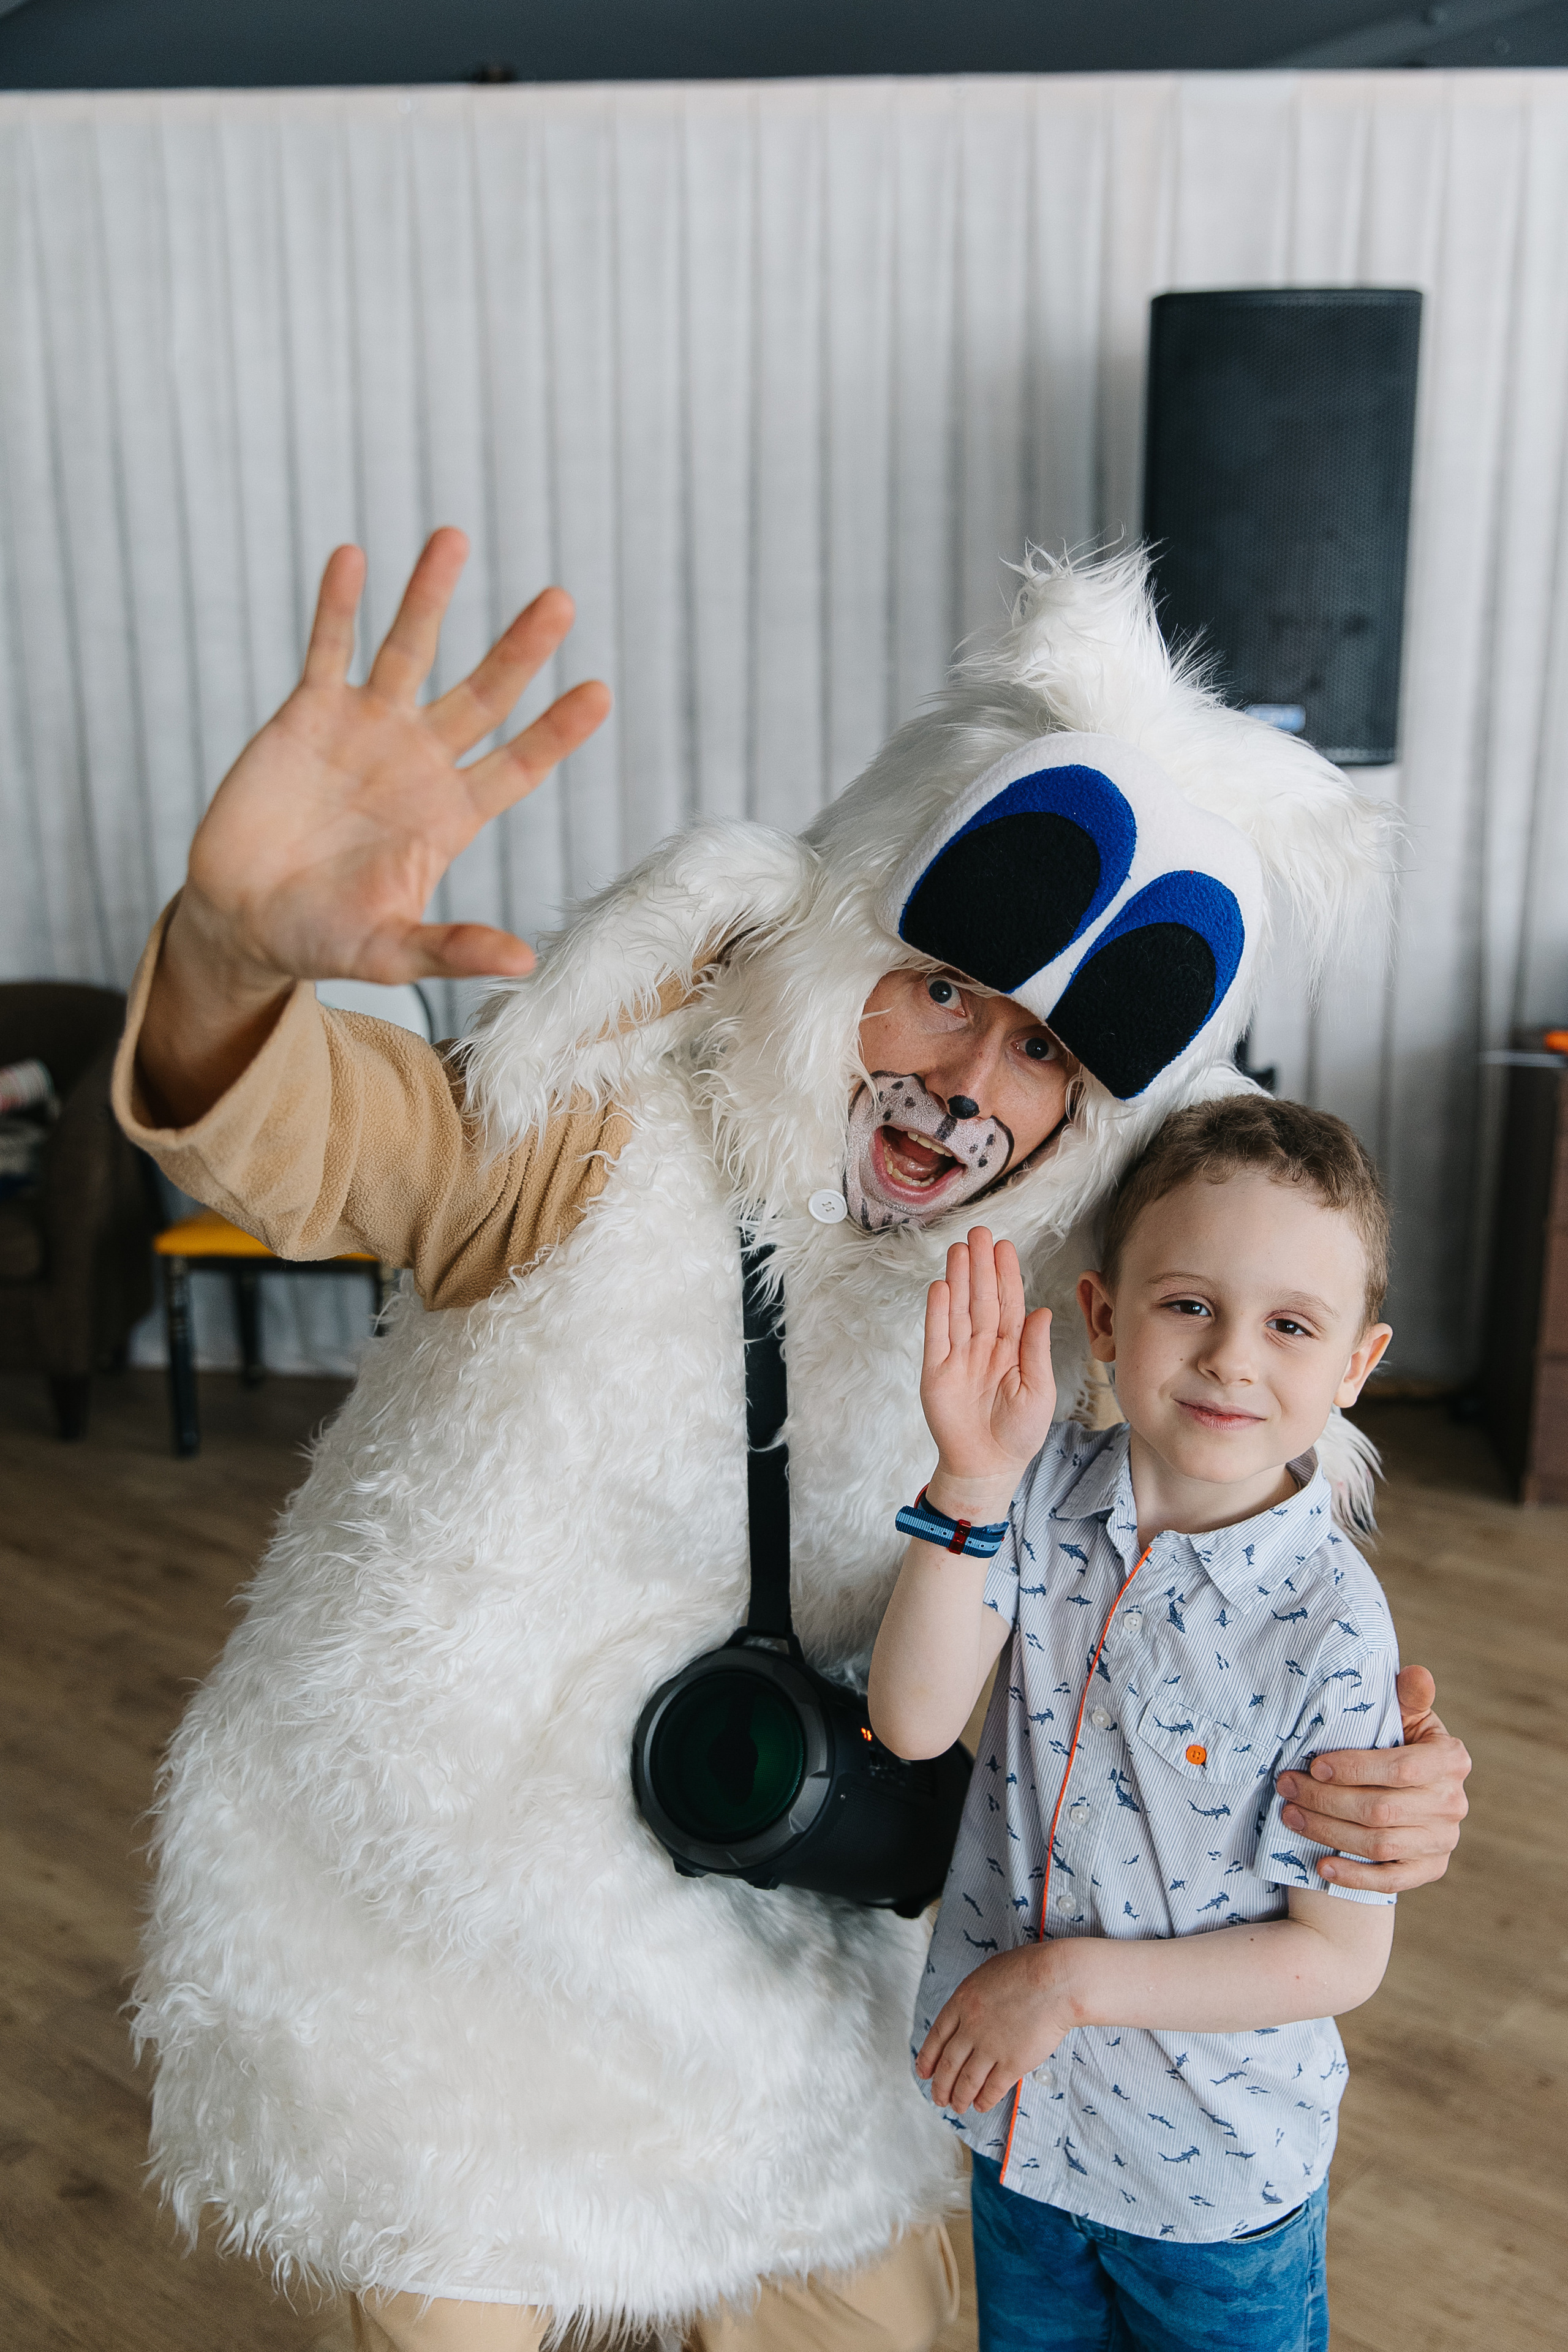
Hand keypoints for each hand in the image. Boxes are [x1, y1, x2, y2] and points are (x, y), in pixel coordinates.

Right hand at [178, 530, 608, 992]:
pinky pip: (327, 648)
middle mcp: (419, 762)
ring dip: (429, 597)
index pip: (517, 765)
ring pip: (409, 650)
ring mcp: (365, 730)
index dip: (555, 731)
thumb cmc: (322, 939)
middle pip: (481, 695)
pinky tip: (353, 557)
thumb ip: (453, 949)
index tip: (598, 693)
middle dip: (518, 649)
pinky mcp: (307, 715)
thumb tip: (524, 963)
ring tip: (454, 537)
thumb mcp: (390, 953)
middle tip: (559, 601)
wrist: (243, 918)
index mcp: (449, 816)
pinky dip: (339, 605)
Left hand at [916, 1944, 1071, 2114]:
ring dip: (959, 2098)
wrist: (1055, 1981)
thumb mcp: (987, 1974)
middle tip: (938, 2098)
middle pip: (948, 2064)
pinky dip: (984, 2100)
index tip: (923, 2073)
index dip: (927, 2059)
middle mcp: (971, 2027)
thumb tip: (967, 2014)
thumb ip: (973, 1997)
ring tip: (957, 2107)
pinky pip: (993, 2089)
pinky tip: (981, 2106)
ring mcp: (991, 2047)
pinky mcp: (1013, 2063)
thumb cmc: (1027, 1970)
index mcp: (961, 2002)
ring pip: (967, 2081)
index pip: (936, 2037)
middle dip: (940, 2086)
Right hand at [921, 1228, 1054, 1506]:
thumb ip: (1037, 1350)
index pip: (1008, 1304)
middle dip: (981, 1266)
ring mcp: (958, 1357)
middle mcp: (983, 1346)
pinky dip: (937, 1311)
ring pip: (958, 1309)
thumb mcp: (1039, 1391)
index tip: (1005, 1247)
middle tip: (980, 1233)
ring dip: (958, 1279)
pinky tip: (940, 1286)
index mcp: (1011, 1349)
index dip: (1006, 1275)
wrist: (987, 1467)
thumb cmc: (1018, 1433)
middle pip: (981, 1299)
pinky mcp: (936, 1372)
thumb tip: (1042, 1311)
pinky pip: (936, 1335)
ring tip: (959, 1249)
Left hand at [1276, 1665, 1471, 1891]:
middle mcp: (1453, 1803)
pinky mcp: (1430, 1869)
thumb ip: (1408, 1696)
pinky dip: (1355, 1876)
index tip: (1314, 1764)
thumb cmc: (1399, 1743)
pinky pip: (1391, 1880)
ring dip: (1328, 1832)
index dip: (1354, 1768)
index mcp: (1450, 1759)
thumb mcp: (1405, 1716)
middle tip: (1286, 1787)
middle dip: (1326, 1800)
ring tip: (1290, 1815)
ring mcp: (1443, 1840)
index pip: (1401, 1768)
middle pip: (1381, 1809)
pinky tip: (1321, 1865)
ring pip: (1379, 1844)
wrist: (1412, 1789)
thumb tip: (1416, 1674)